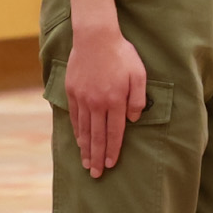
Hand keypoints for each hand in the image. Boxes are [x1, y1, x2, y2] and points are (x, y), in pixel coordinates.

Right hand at [65, 26, 147, 177]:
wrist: (95, 38)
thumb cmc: (123, 55)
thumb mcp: (140, 75)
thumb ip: (139, 99)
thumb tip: (134, 119)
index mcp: (115, 100)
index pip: (114, 132)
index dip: (113, 150)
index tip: (111, 165)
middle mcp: (96, 103)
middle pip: (97, 136)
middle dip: (96, 157)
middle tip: (95, 174)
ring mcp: (82, 98)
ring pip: (83, 129)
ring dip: (85, 148)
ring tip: (86, 162)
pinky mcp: (72, 92)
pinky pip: (74, 117)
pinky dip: (76, 131)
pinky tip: (79, 141)